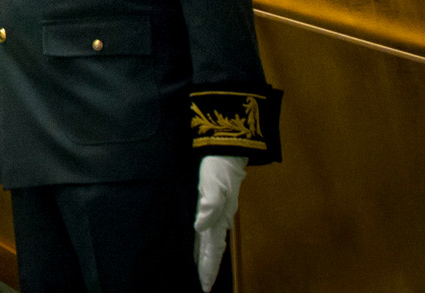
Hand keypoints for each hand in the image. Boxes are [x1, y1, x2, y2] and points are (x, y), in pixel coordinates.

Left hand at [194, 154, 246, 290]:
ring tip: (199, 270)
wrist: (226, 146)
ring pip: (210, 239)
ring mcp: (217, 209)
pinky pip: (206, 226)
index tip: (204, 286)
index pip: (214, 249)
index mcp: (219, 217)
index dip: (208, 267)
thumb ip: (209, 206)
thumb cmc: (219, 166)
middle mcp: (219, 217)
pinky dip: (202, 239)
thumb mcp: (213, 185)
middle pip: (213, 249)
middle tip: (203, 286)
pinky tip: (198, 241)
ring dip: (206, 256)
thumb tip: (200, 227)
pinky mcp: (211, 200)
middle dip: (208, 267)